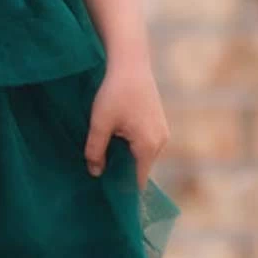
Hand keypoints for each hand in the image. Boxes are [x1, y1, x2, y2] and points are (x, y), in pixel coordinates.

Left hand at [84, 55, 168, 189]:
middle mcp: (161, 142)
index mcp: (148, 146)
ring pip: (142, 154)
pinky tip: (115, 137)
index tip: (107, 195)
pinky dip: (131, 145)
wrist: (131, 61)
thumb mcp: (100, 123)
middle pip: (140, 168)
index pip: (137, 180)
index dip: (122, 189)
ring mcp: (162, 131)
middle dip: (121, 172)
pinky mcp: (158, 121)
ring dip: (125, 156)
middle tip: (99, 173)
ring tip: (105, 154)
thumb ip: (95, 150)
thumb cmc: (114, 92)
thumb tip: (95, 173)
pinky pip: (145, 142)